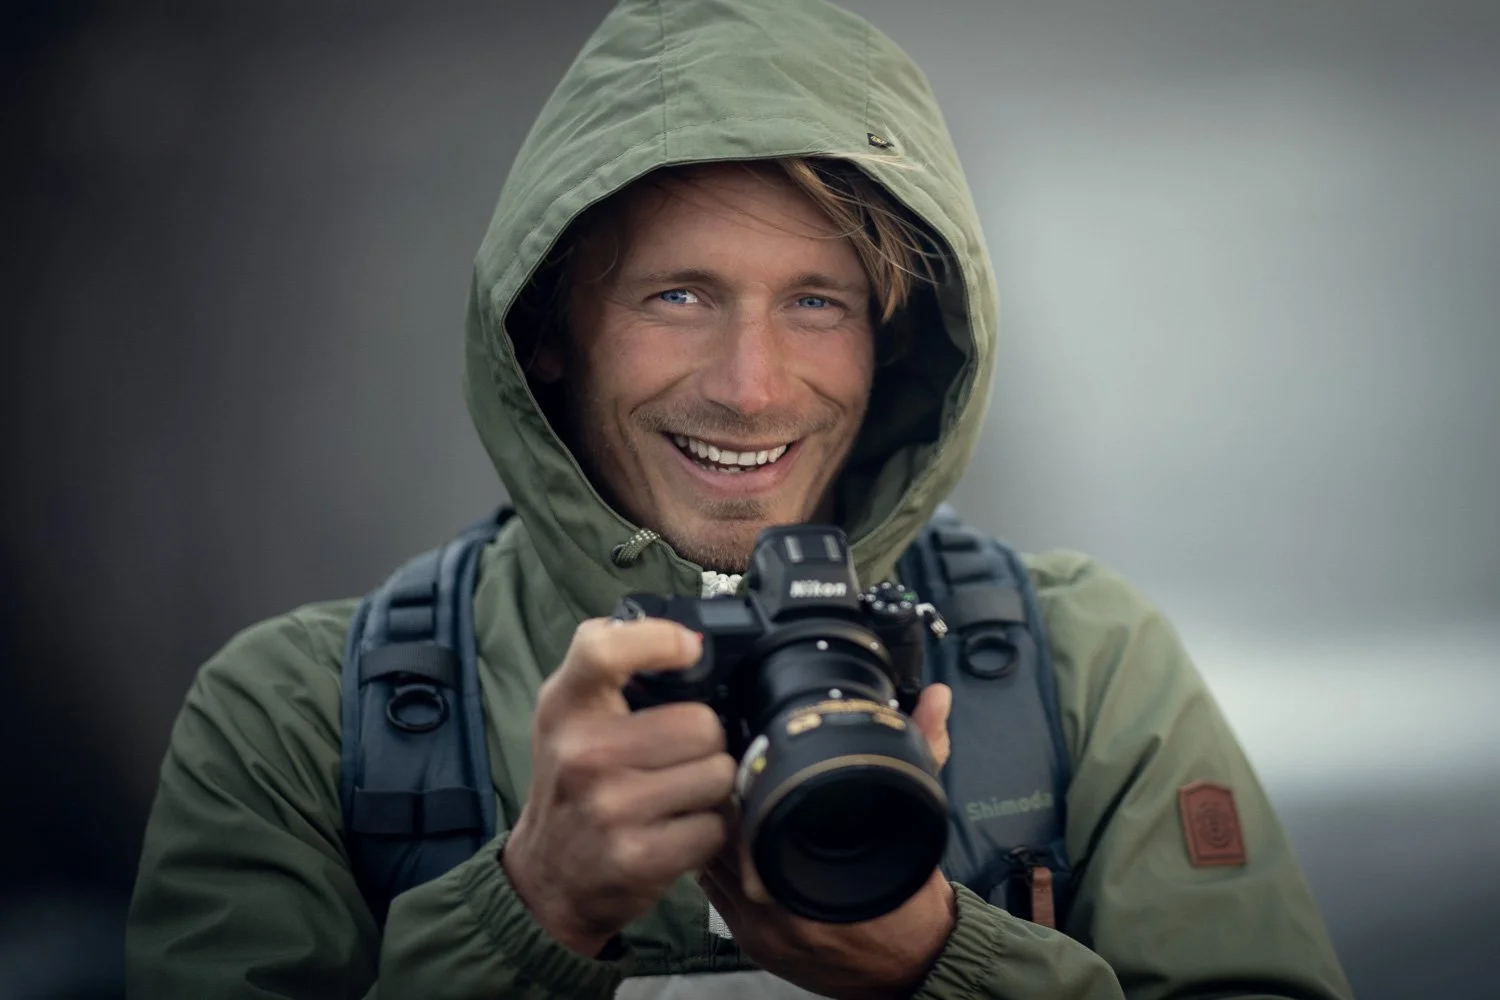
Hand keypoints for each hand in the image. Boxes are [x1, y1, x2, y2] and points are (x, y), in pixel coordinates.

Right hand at [501, 618, 735, 955]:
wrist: (547, 876)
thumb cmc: (572, 782)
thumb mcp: (570, 712)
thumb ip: (616, 665)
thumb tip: (691, 641)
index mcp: (566, 705)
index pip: (604, 649)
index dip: (658, 640)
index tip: (690, 649)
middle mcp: (583, 752)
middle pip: (702, 724)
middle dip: (705, 742)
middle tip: (678, 758)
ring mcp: (610, 807)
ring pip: (718, 774)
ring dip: (711, 787)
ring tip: (677, 795)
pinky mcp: (638, 856)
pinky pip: (715, 826)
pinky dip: (708, 830)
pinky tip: (677, 830)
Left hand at [698, 684, 956, 999]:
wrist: (913, 967)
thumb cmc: (911, 901)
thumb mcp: (918, 821)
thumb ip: (926, 754)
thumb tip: (937, 699)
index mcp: (812, 880)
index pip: (746, 819)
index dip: (740, 784)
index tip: (748, 760)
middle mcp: (778, 911)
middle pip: (721, 838)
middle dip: (724, 803)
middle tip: (734, 776)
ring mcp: (757, 930)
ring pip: (709, 865)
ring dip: (714, 832)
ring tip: (730, 805)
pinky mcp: (748, 944)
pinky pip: (712, 893)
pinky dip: (716, 864)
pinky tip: (730, 843)